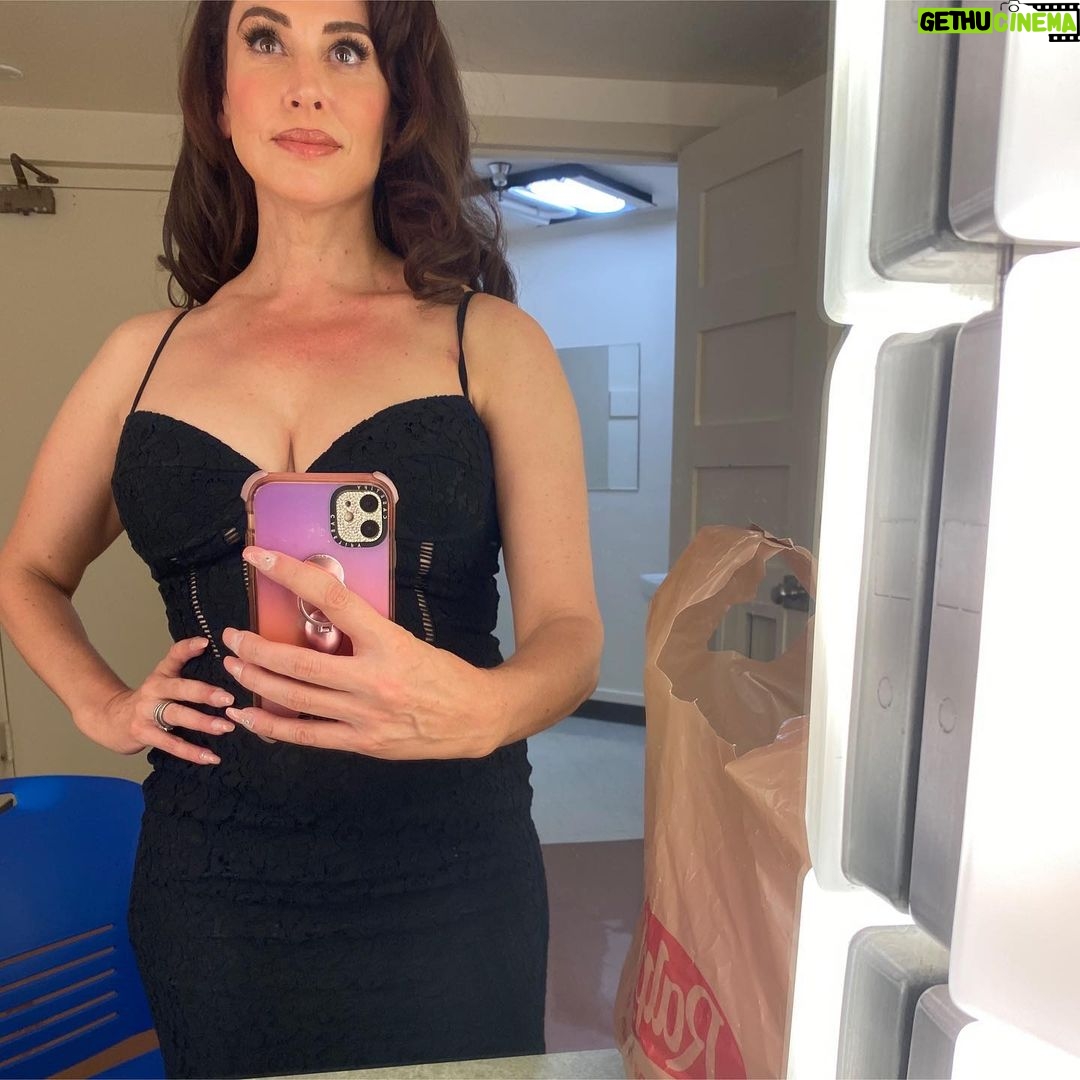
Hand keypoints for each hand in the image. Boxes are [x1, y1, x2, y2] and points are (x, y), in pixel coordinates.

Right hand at [99, 637, 235, 763]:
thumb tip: (216, 654)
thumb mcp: (163, 679)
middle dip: (204, 693)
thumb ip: (186, 668)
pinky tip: (211, 757)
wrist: (110, 720)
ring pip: (176, 715)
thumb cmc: (149, 700)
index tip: (205, 643)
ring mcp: (146, 712)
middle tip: (228, 699)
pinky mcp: (143, 734)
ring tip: (226, 727)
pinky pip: (170, 744)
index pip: (174, 655)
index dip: (188, 648)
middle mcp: (153, 690)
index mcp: (161, 674)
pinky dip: (191, 752)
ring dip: (202, 722)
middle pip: (179, 688)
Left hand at [221, 546, 500, 758]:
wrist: (474, 717)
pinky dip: (271, 725)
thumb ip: (365, 634)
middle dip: (256, 647)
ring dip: (256, 681)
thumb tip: (320, 617)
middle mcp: (373, 679)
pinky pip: (305, 735)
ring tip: (234, 667)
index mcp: (388, 642)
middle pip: (298, 660)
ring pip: (295, 697)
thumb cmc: (442, 674)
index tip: (261, 558)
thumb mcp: (407, 640)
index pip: (332, 600)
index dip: (292, 575)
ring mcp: (365, 715)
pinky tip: (248, 714)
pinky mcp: (362, 743)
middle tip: (233, 635)